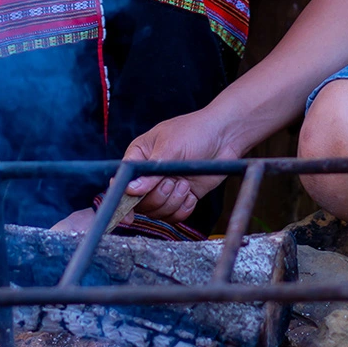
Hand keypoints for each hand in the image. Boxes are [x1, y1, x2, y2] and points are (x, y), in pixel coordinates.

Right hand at [120, 108, 239, 222]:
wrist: (225, 135)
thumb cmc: (194, 131)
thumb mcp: (170, 148)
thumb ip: (150, 172)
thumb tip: (130, 190)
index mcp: (139, 157)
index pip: (122, 182)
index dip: (122, 200)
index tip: (127, 215)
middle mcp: (149, 174)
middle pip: (141, 202)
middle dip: (158, 196)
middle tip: (171, 181)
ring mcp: (167, 186)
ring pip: (158, 211)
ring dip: (173, 201)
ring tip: (185, 183)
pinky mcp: (183, 195)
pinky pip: (176, 215)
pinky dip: (183, 208)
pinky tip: (191, 193)